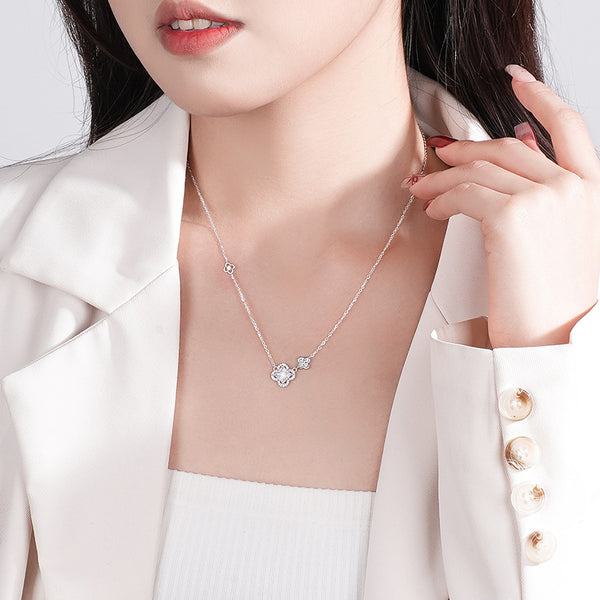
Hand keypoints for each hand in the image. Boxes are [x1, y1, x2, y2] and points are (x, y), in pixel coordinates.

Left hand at [408, 64, 599, 347]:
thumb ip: (545, 193)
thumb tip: (518, 143)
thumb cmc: (551, 302)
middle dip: (465, 149)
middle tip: (436, 155)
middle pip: (507, 147)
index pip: (569, 125)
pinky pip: (465, 194)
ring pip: (480, 170)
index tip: (515, 77)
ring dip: (444, 176)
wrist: (552, 344)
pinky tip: (432, 209)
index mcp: (591, 191)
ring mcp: (547, 199)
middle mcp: (574, 188)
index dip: (539, 96)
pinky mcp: (513, 218)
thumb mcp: (560, 239)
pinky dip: (443, 198)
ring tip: (422, 187)